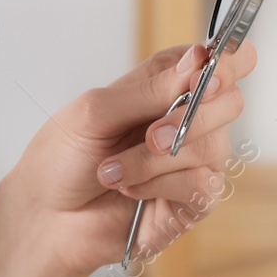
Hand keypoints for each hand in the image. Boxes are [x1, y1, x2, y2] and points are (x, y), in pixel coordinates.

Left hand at [0, 40, 258, 276]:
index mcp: (163, 85)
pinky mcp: (192, 200)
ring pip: (211, 146)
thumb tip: (197, 61)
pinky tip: (128, 189)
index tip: (204, 73)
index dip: (228, 61)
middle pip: (230, 102)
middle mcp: (186, 118)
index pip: (222, 61)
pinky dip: (157, 184)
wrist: (46, 216)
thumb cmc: (62, 158)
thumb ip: (147, 89)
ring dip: (154, 160)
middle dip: (191, 116)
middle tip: (150, 135)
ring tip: (111, 170)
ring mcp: (192, 160)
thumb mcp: (94, 112)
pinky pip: (200, 184)